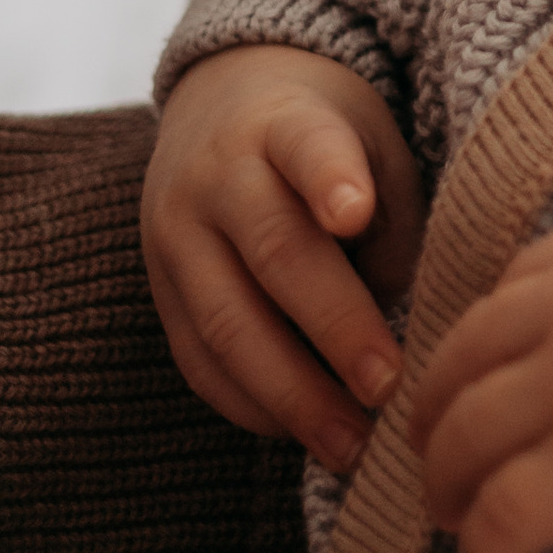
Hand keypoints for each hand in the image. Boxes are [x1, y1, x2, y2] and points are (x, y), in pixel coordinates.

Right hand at [143, 45, 423, 473]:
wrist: (219, 107)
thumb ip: (388, 216)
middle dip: (335, 327)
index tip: (356, 213)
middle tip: (387, 385)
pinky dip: (251, 405)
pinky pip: (198, 362)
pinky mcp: (160, 292)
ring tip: (351, 444)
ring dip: (292, 395)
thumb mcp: (369, 140)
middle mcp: (217, 176)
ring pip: (226, 324)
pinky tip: (301, 435)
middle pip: (274, 253)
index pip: (305, 144)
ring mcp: (176, 237)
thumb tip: (392, 321)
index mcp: (283, 123)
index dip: (330, 177)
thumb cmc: (325, 140)